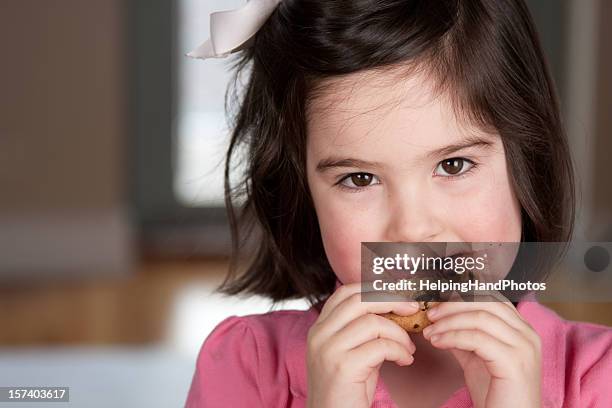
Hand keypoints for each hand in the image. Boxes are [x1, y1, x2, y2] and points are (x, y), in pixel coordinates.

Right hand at [306, 282, 419, 407]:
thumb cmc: (347, 389)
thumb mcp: (352, 351)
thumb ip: (363, 329)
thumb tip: (395, 308)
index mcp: (320, 327)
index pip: (346, 292)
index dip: (374, 289)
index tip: (398, 297)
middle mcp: (320, 334)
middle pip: (359, 300)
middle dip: (391, 301)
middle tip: (412, 311)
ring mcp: (329, 349)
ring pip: (373, 322)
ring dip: (399, 334)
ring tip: (408, 349)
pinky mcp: (343, 366)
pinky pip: (381, 347)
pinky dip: (399, 351)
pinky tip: (404, 361)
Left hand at [422, 291, 540, 407]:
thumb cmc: (496, 394)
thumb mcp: (477, 357)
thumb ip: (464, 336)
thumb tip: (440, 319)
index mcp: (521, 329)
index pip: (491, 298)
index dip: (462, 297)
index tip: (437, 303)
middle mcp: (527, 334)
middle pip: (486, 302)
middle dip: (453, 305)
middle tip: (430, 314)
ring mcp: (524, 348)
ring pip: (480, 318)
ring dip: (449, 322)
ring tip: (430, 332)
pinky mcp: (515, 363)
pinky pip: (477, 339)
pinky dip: (452, 337)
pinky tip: (438, 342)